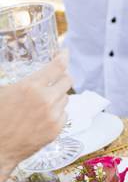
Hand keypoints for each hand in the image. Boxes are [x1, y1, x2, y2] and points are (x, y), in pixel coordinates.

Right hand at [0, 52, 72, 174]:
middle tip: (56, 78)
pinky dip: (56, 112)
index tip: (65, 53)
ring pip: (65, 97)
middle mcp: (45, 99)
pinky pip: (64, 113)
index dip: (63, 57)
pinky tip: (42, 116)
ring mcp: (52, 115)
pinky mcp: (56, 128)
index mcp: (29, 87)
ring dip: (57, 96)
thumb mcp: (3, 93)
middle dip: (62, 77)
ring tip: (40, 103)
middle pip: (67, 80)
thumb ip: (22, 82)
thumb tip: (34, 76)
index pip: (56, 67)